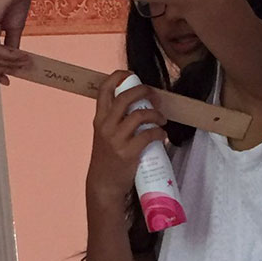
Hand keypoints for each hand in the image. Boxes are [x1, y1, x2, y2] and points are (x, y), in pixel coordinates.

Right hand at [86, 71, 167, 204]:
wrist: (104, 185)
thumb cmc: (107, 160)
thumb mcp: (105, 136)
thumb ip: (115, 121)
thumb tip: (137, 107)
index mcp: (99, 119)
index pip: (104, 90)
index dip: (117, 77)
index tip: (131, 75)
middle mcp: (105, 126)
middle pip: (124, 98)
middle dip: (142, 91)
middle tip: (153, 94)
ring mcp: (116, 140)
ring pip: (139, 115)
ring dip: (155, 114)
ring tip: (161, 119)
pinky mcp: (128, 153)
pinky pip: (148, 135)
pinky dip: (159, 132)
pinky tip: (162, 135)